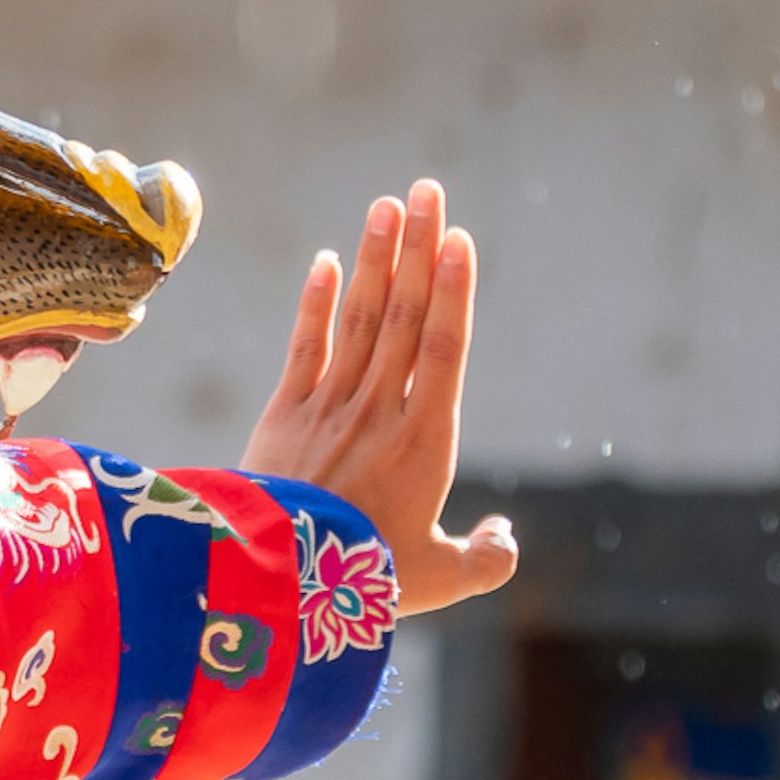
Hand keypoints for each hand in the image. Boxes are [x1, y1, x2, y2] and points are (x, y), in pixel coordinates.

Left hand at [241, 178, 517, 617]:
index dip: (452, 291)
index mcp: (425, 443)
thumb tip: (504, 538)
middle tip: (428, 191)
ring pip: (358, 321)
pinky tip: (328, 262)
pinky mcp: (282, 418)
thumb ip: (482, 559)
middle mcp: (378, 412)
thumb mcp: (439, 581)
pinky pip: (303, 348)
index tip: (459, 240)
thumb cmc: (364, 586)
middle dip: (417, 250)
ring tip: (387, 205)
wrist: (275, 588)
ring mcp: (328, 409)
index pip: (443, 349)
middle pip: (404, 317)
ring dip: (375, 260)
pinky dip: (316, 304)